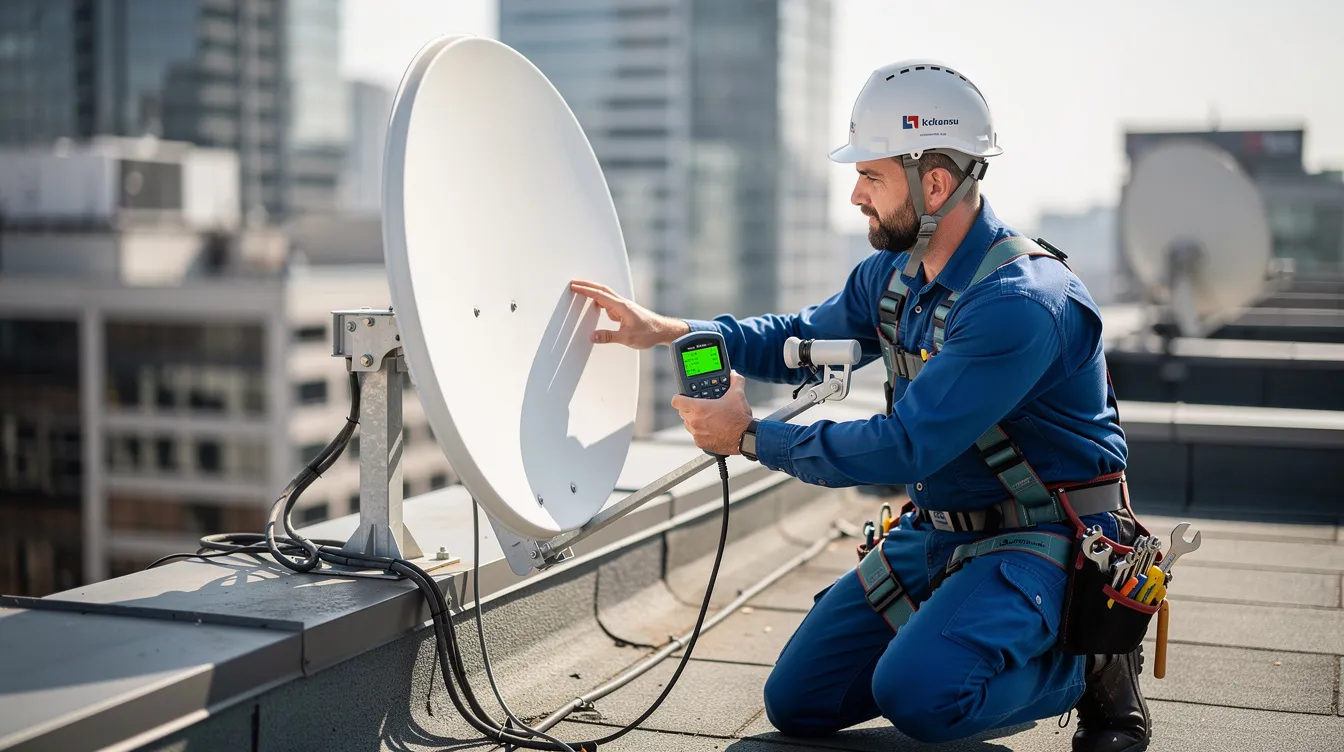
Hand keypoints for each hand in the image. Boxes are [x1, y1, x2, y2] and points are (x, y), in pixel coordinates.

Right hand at [570, 280, 689, 348]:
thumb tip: (592, 336)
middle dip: (587, 285)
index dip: (585, 290)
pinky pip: (609, 303)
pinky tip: (596, 306)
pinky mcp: (625, 311)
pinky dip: (600, 300)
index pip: (599, 295)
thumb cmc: (649, 332)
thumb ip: (608, 337)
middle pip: (601, 290)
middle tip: (573, 283)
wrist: (663, 330)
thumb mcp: (627, 338)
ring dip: (593, 291)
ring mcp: (623, 306)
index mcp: (621, 306)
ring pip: (605, 295)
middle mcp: (622, 303)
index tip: (573, 286)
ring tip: (580, 291)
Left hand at [670, 372, 753, 454]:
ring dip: (694, 421)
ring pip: (688, 425)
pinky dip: (701, 432)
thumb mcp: (737, 395)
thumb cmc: (739, 418)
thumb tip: (734, 374)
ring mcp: (697, 434)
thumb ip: (735, 381)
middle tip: (701, 407)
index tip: (684, 398)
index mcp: (698, 408)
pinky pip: (696, 436)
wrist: (745, 437)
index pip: (676, 401)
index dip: (679, 398)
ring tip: (708, 418)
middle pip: (682, 412)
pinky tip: (712, 429)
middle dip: (689, 409)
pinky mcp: (701, 444)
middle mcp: (694, 422)